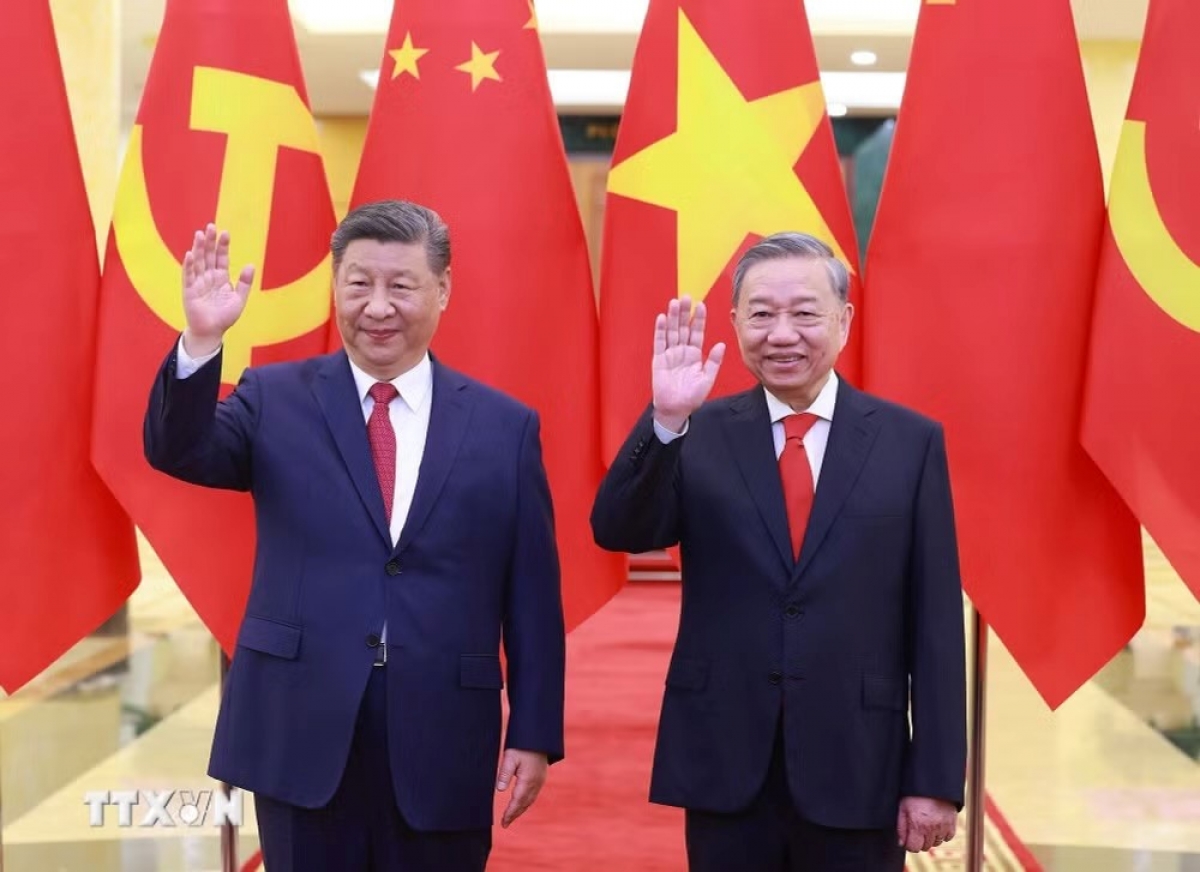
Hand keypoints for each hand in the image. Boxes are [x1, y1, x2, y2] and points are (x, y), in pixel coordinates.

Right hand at [181, 224, 254, 356]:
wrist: (212, 332)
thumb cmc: (224, 316)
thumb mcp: (239, 299)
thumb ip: (244, 283)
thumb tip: (250, 265)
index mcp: (221, 277)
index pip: (222, 258)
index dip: (223, 246)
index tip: (225, 233)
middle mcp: (209, 277)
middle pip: (209, 256)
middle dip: (210, 242)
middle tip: (211, 226)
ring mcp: (198, 282)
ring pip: (198, 262)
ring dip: (198, 248)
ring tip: (200, 234)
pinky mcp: (189, 290)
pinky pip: (189, 276)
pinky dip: (189, 265)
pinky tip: (190, 254)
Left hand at [495, 749, 547, 827]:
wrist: (539, 737)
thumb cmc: (522, 746)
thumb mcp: (509, 757)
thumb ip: (504, 774)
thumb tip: (499, 790)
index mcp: (527, 780)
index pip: (517, 802)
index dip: (510, 813)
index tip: (503, 822)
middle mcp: (536, 783)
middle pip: (524, 804)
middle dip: (515, 814)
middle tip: (505, 823)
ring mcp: (540, 780)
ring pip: (530, 800)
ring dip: (521, 810)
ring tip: (512, 816)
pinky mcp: (541, 777)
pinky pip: (534, 794)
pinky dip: (527, 802)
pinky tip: (522, 803)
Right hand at [651, 297, 724, 431]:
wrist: (676, 410)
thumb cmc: (691, 397)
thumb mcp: (707, 379)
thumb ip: (714, 362)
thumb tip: (721, 345)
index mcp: (694, 355)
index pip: (697, 332)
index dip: (699, 319)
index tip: (701, 305)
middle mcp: (682, 351)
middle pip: (683, 328)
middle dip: (685, 313)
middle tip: (686, 297)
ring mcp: (670, 354)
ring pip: (672, 332)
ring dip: (673, 317)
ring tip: (675, 303)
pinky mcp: (659, 360)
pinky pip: (659, 342)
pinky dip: (661, 330)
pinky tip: (663, 318)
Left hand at [897, 796, 956, 852]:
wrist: (933, 783)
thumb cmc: (915, 794)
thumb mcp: (903, 807)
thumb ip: (901, 827)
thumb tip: (901, 843)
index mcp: (917, 825)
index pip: (913, 848)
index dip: (909, 844)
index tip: (908, 838)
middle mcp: (931, 829)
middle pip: (925, 847)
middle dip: (919, 841)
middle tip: (917, 829)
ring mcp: (943, 827)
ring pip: (936, 843)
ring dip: (931, 838)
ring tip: (927, 825)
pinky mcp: (952, 824)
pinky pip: (947, 837)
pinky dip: (942, 834)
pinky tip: (936, 824)